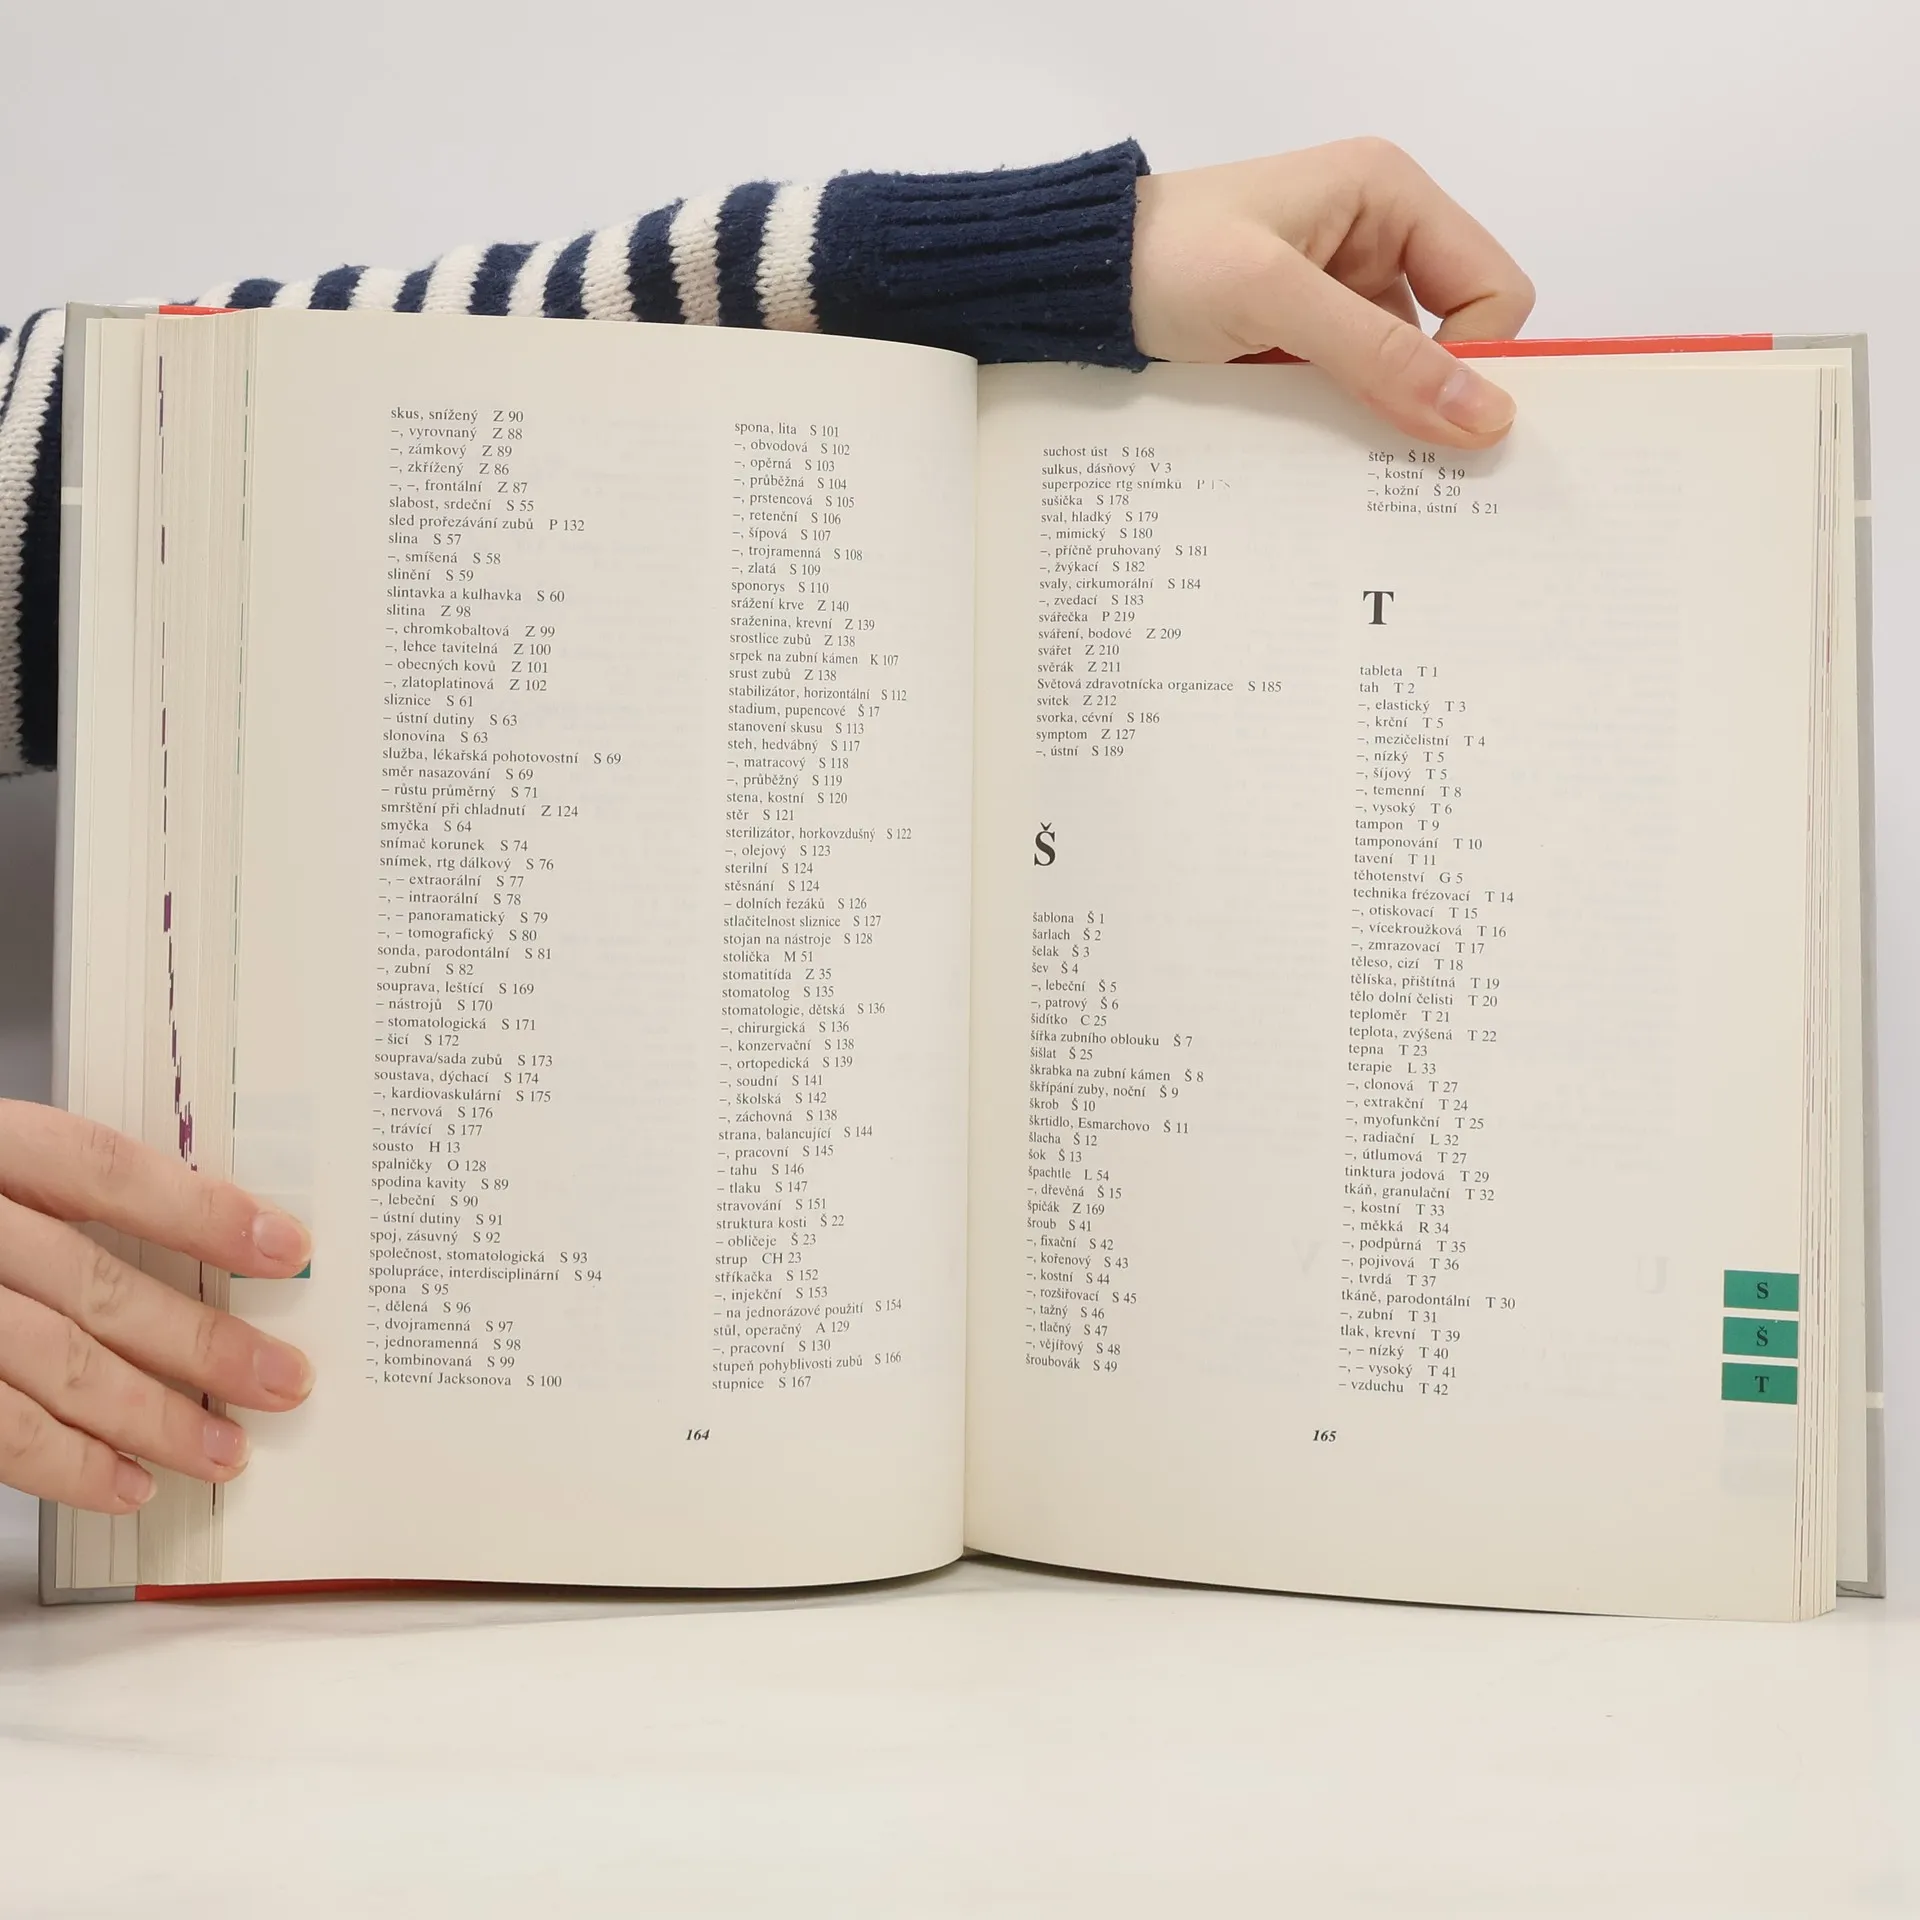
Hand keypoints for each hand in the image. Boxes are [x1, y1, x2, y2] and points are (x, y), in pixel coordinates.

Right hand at [0, 1101, 312, 1514]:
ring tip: (222, 1451)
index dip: (199, 1208)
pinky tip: (124, 1483)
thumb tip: (198, 1252)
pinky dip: (62, 1464)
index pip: (99, 1170)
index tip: (287, 1248)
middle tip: (284, 1380)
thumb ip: (54, 1203)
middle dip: (199, 1341)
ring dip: (148, 1416)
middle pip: (91, 1282)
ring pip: (47, 1363)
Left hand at [1131, 138, 1534, 447]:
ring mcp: (1339, 297)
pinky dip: (1337, 428)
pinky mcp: (1302, 343)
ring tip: (1340, 462)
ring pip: (1400, 379)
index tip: (1435, 423)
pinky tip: (1309, 454)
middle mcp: (1378, 239)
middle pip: (1453, 338)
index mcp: (1392, 195)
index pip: (1493, 288)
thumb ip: (1379, 354)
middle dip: (1432, 399)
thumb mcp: (1275, 299)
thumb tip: (1488, 415)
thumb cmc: (1166, 262)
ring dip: (1378, 421)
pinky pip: (1350, 395)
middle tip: (1405, 467)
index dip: (1477, 359)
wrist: (1074, 284)